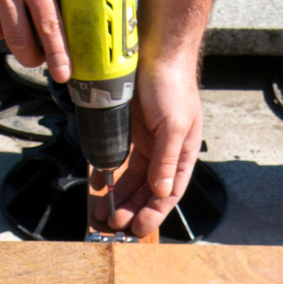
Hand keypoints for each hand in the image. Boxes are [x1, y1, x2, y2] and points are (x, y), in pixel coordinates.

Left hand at [107, 53, 203, 237]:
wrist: (156, 54)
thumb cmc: (172, 87)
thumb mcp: (172, 126)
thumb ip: (166, 161)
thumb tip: (162, 192)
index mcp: (182, 155)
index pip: (169, 194)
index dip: (154, 213)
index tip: (137, 229)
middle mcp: (165, 154)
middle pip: (148, 192)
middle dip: (132, 210)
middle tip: (113, 224)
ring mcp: (147, 145)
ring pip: (132, 180)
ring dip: (120, 198)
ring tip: (104, 213)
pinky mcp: (130, 134)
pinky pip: (119, 162)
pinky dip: (111, 177)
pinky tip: (100, 187)